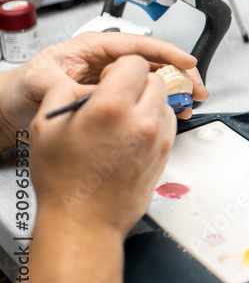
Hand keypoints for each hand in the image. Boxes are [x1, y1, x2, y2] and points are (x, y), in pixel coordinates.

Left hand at [0, 32, 207, 147]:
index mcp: (93, 48)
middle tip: (196, 88)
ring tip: (188, 104)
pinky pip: (142, 98)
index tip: (187, 63)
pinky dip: (159, 105)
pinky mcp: (112, 98)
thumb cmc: (22, 87)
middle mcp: (107, 62)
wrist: (11, 108)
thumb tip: (100, 95)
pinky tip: (170, 113)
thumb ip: (74, 87)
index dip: (166, 53)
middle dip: (179, 74)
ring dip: (173, 91)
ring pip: (152, 81)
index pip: (138, 45)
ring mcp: (111, 80)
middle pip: (153, 62)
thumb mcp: (44, 82)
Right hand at [29, 56, 176, 237]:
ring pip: (165, 101)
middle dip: (137, 83)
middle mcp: (142, 121)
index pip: (135, 63)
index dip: (119, 68)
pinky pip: (168, 124)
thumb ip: (65, 92)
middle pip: (155, 80)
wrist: (84, 220)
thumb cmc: (64, 181)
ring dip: (148, 102)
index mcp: (111, 108)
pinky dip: (155, 122)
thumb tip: (82, 83)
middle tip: (118, 97)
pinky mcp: (166, 154)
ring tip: (124, 118)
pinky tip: (132, 134)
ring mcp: (158, 139)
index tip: (110, 79)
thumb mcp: (46, 126)